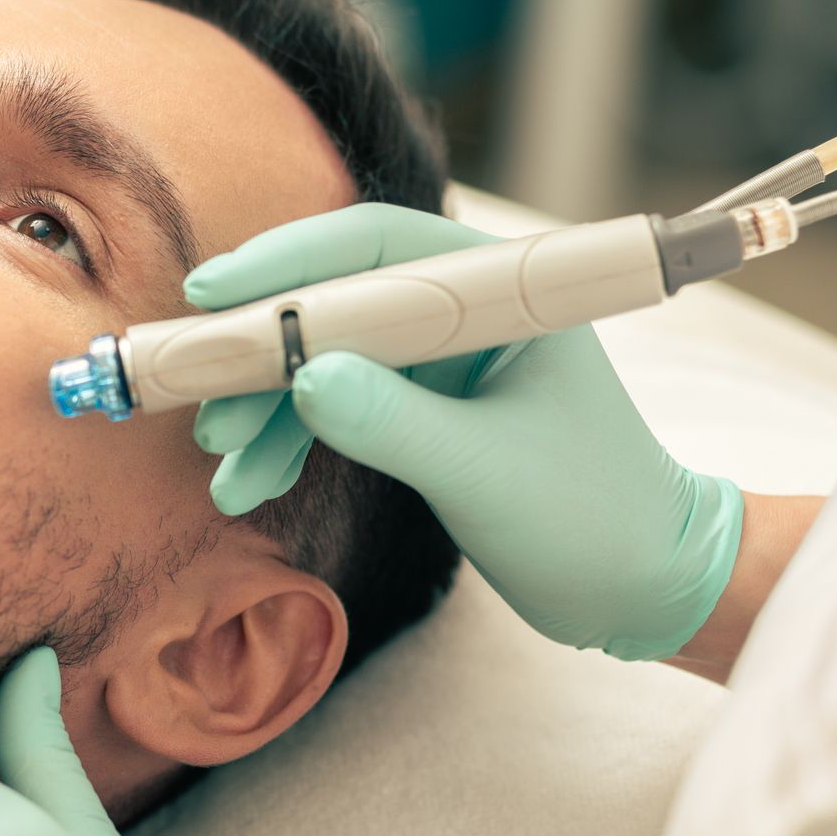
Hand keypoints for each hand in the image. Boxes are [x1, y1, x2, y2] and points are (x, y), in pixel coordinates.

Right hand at [188, 202, 742, 660]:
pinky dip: (289, 442)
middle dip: (262, 351)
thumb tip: (302, 380)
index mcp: (504, 293)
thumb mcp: (486, 470)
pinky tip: (247, 480)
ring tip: (219, 459)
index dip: (290, 262)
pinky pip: (337, 409)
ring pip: (326, 363)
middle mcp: (466, 313)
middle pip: (337, 303)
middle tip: (195, 389)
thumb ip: (393, 422)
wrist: (642, 587)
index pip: (379, 248)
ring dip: (266, 408)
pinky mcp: (422, 413)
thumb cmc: (594, 516)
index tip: (214, 293)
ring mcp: (440, 364)